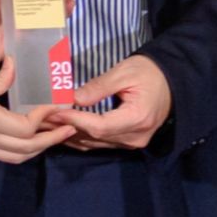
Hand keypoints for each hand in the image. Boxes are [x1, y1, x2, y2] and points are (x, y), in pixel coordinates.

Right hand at [0, 60, 73, 163]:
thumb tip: (16, 66)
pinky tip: (26, 138)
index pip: (26, 128)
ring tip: (52, 137)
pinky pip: (2, 156)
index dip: (44, 119)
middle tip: (68, 128)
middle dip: (52, 140)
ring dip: (38, 149)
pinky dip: (20, 151)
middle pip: (28, 149)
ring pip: (16, 158)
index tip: (54, 106)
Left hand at [47, 55, 168, 150]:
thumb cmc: (149, 72)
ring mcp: (133, 143)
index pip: (99, 125)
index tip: (55, 111)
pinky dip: (82, 138)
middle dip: (67, 127)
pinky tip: (65, 131)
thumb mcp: (124, 73)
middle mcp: (135, 137)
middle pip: (95, 137)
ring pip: (96, 144)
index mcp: (137, 118)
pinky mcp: (129, 142)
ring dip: (71, 135)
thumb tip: (73, 98)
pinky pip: (102, 144)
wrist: (172, 82)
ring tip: (49, 124)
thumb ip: (99, 87)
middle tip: (44, 117)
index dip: (75, 120)